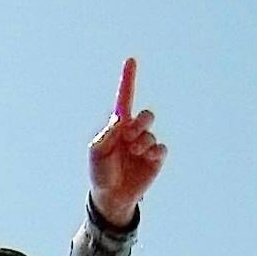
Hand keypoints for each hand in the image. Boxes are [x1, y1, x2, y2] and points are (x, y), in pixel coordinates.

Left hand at [88, 57, 164, 226]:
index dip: (128, 79)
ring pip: (151, 133)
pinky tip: (146, 157)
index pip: (125, 98)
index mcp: (118, 127)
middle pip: (146, 115)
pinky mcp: (155, 159)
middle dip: (141, 122)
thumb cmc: (100, 172)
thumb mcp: (96, 151)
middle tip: (129, 135)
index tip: (131, 60)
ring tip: (133, 151)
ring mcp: (145, 145)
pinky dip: (153, 151)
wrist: (111, 195)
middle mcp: (133, 133)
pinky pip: (160, 148)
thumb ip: (106, 133)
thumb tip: (122, 120)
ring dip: (142, 141)